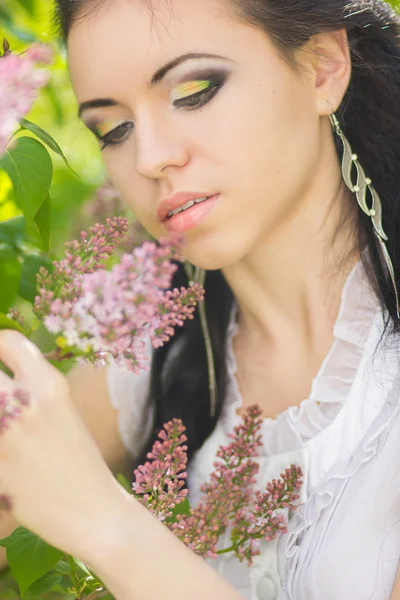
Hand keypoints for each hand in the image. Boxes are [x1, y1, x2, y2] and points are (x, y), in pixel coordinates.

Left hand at [0, 329, 129, 558]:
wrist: (92, 511)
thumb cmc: (79, 462)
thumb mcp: (62, 412)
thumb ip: (28, 392)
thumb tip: (3, 383)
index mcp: (48, 384)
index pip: (7, 341)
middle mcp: (24, 402)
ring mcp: (5, 434)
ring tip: (2, 424)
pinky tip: (4, 455)